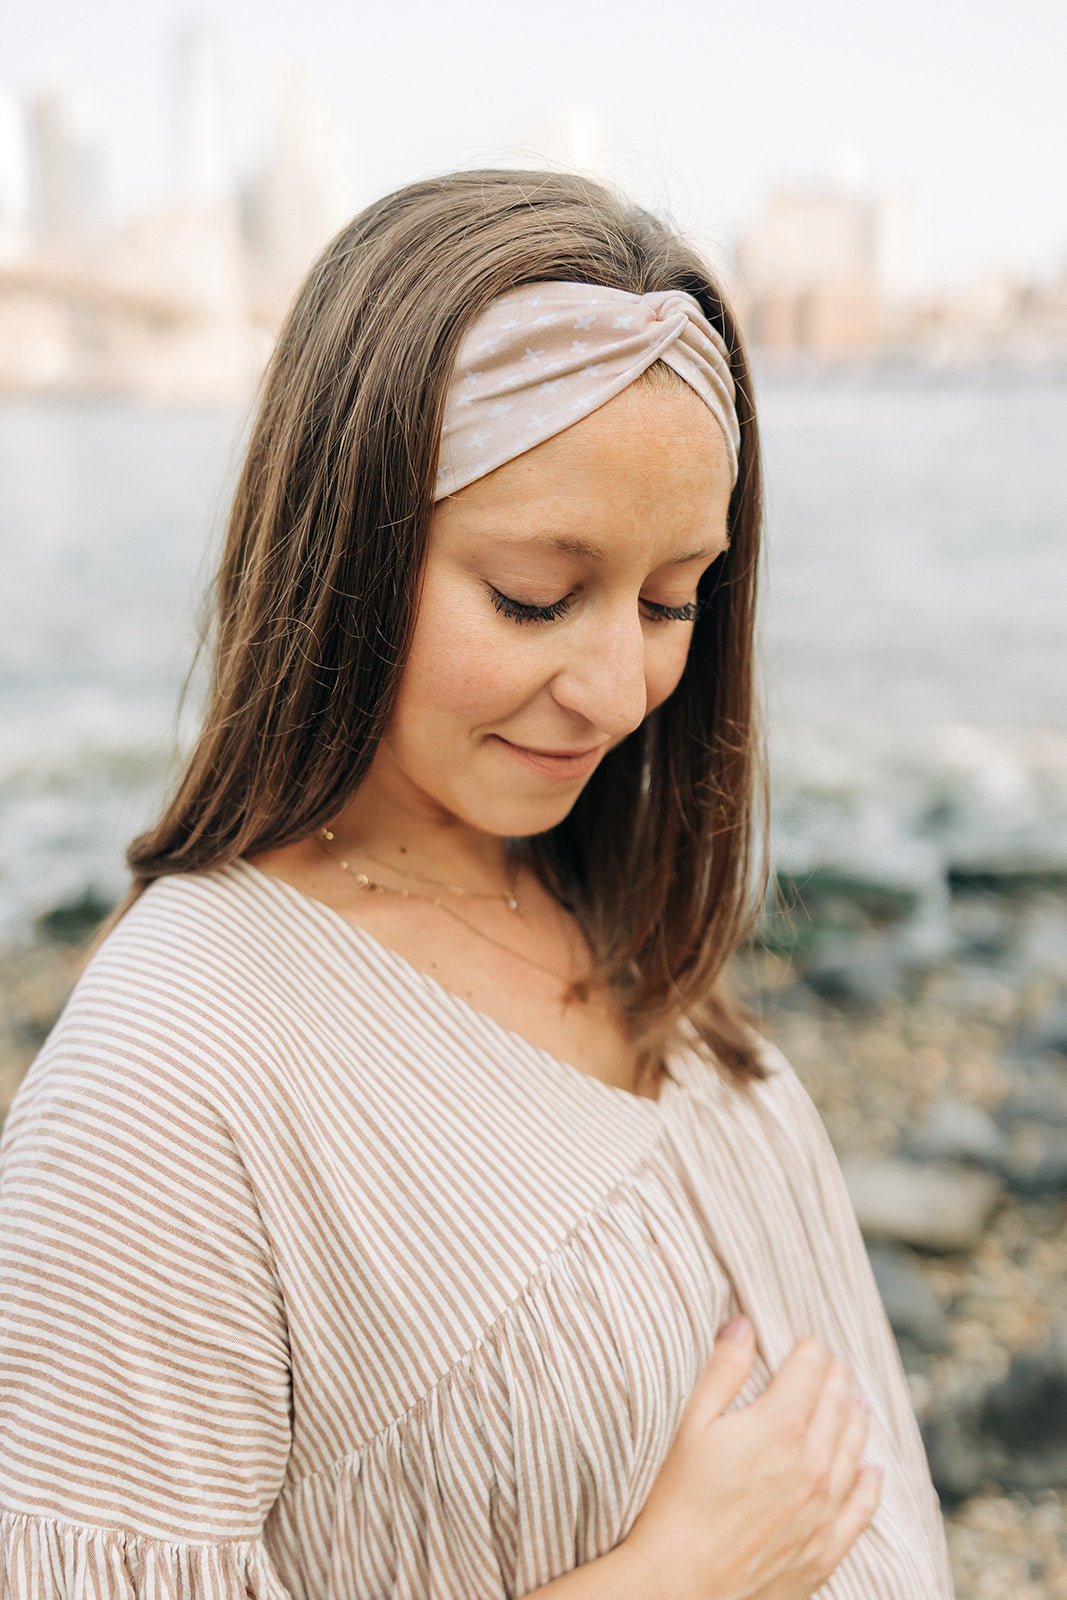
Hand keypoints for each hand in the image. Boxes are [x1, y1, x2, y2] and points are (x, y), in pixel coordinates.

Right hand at [620, 1317, 881, 1599]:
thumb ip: (723, 1370)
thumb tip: (744, 1325)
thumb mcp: (691, 1423)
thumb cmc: (677, 1500)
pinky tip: (874, 1471)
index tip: (809, 1343)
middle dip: (836, 1381)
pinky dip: (871, 1485)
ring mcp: (822, 1509)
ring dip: (857, 1421)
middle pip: (836, 1407)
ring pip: (853, 1451)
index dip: (810, 1353)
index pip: (808, 1373)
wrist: (681, 1583)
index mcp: (778, 1426)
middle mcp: (810, 1464)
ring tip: (859, 1404)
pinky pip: (861, 1509)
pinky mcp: (824, 1549)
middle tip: (836, 1366)